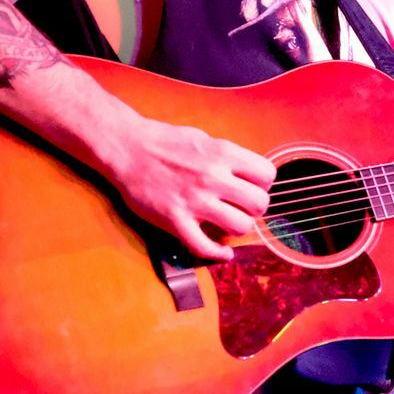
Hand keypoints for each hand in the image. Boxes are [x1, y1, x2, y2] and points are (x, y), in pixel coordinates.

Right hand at [101, 116, 275, 260]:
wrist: (127, 148)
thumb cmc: (164, 142)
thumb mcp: (204, 139)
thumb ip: (227, 157)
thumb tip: (249, 174)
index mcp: (222, 154)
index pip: (267, 174)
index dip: (263, 183)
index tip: (253, 187)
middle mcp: (213, 177)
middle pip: (259, 203)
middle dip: (255, 208)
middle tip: (243, 207)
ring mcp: (194, 200)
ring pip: (241, 226)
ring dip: (239, 228)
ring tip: (230, 223)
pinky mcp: (175, 219)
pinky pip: (205, 246)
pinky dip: (219, 254)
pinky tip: (223, 252)